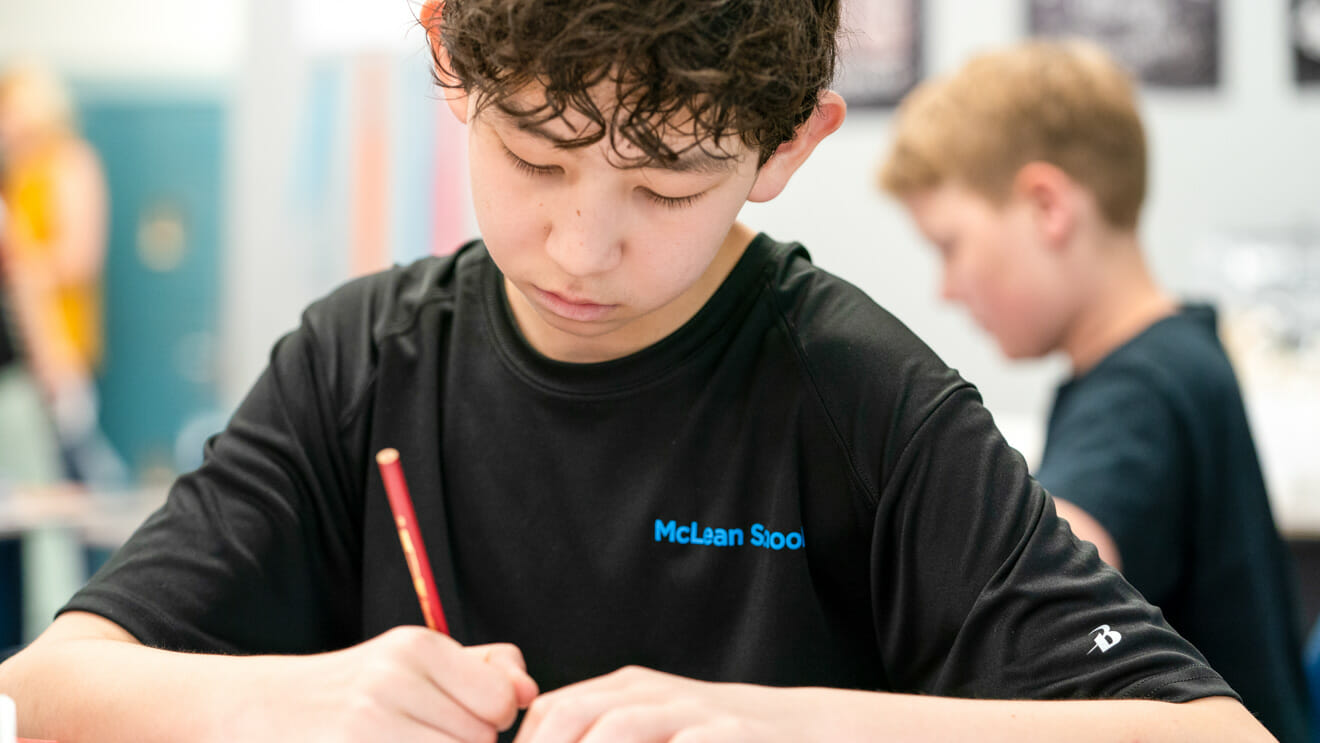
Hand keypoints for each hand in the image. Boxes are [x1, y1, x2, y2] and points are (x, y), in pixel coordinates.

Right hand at [235, 626, 537, 742]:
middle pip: (480, 741)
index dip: (490, 720)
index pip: (500, 702)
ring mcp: (366, 724)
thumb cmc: (357, 690)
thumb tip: (528, 692)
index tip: (459, 719)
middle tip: (423, 736)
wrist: (262, 710)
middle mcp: (391, 680)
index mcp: (415, 646)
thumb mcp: (417, 661)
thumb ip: (485, 669)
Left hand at [513, 666, 809, 742]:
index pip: (552, 709)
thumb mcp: (653, 726)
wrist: (803, 731)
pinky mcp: (730, 734)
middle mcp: (654, 694)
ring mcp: (694, 713)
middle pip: (575, 715)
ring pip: (620, 728)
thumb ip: (602, 732)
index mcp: (628, 689)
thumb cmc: (712, 738)